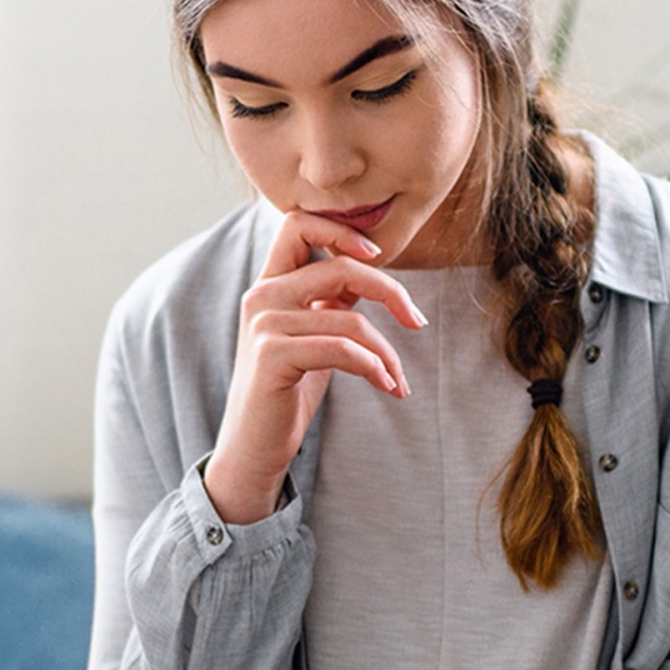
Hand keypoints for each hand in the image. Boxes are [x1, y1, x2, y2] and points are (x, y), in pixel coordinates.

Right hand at [203, 211, 428, 523]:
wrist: (253, 446)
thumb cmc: (288, 390)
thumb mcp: (311, 335)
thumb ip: (330, 301)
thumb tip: (371, 273)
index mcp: (270, 283)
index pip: (297, 223)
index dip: (341, 230)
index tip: (379, 257)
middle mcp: (262, 295)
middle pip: (340, 267)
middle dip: (391, 292)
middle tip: (416, 321)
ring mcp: (264, 325)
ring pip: (350, 319)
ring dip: (387, 352)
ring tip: (398, 379)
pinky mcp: (272, 356)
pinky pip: (342, 349)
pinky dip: (374, 367)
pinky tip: (387, 386)